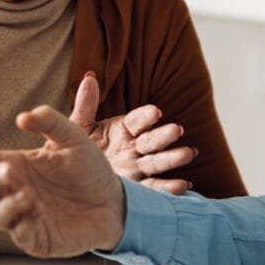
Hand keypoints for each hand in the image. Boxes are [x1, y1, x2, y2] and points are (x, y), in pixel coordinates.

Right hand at [0, 106, 126, 257]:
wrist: (118, 202)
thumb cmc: (91, 170)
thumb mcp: (75, 136)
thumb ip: (51, 120)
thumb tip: (22, 117)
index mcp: (15, 164)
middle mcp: (14, 190)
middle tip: (10, 172)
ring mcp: (23, 217)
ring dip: (6, 204)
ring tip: (29, 195)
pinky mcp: (37, 239)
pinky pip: (19, 235)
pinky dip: (23, 222)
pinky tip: (38, 211)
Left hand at [70, 72, 195, 193]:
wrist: (75, 178)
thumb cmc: (79, 148)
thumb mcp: (80, 127)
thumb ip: (86, 105)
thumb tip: (89, 77)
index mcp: (123, 129)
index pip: (137, 120)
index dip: (146, 116)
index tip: (155, 112)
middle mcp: (134, 146)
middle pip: (151, 140)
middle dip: (164, 135)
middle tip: (177, 130)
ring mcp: (138, 166)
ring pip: (158, 161)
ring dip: (174, 157)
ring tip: (189, 153)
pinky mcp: (138, 186)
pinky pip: (155, 187)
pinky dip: (170, 187)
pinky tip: (184, 185)